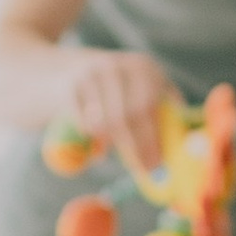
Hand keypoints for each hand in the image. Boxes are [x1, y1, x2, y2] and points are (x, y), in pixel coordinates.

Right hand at [60, 45, 172, 172]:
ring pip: (108, 122)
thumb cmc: (111, 89)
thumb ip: (160, 108)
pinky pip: (87, 125)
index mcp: (142, 66)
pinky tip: (98, 141)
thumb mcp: (137, 86)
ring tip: (116, 150)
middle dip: (139, 146)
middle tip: (145, 169)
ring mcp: (92, 74)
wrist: (57, 70)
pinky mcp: (72, 87)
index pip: (151, 103)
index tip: (159, 162)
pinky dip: (94, 138)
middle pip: (131, 113)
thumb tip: (178, 146)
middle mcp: (118, 65)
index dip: (155, 135)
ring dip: (115, 143)